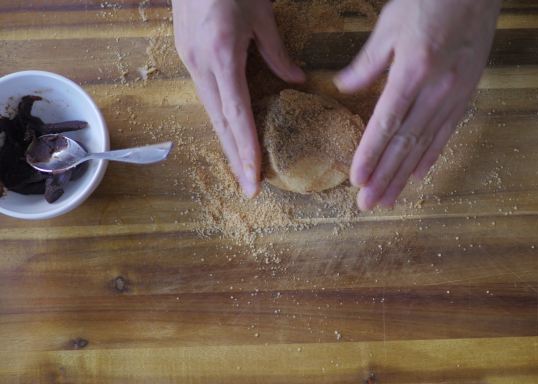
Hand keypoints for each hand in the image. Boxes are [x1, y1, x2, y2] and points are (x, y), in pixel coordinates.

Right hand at [172, 0, 304, 196]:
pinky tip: (229, 132)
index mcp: (221, 55)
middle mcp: (200, 63)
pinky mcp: (187, 53)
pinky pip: (206, 95)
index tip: (255, 176)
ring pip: (210, 111)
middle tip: (248, 188)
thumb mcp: (260, 15)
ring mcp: (189, 59)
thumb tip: (296, 80)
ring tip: (241, 168)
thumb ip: (277, 52)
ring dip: (225, 141)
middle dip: (235, 156)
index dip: (246, 148)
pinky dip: (219, 118)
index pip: (236, 114)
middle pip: (219, 122)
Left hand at [335, 0, 499, 210]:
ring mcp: (455, 95)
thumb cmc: (429, 0)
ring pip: (426, 144)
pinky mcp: (467, 94)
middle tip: (369, 204)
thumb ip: (367, 62)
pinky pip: (447, 132)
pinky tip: (419, 174)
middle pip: (406, 143)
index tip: (358, 180)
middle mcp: (436, 90)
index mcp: (413, 72)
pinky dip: (431, 155)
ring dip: (405, 175)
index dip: (371, 154)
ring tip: (390, 199)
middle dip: (385, 177)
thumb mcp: (390, 25)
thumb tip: (343, 86)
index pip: (387, 124)